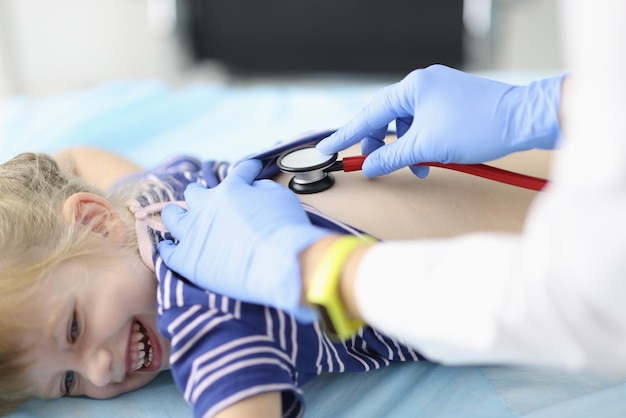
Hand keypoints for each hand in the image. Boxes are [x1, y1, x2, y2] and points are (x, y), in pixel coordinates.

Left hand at [158, 159, 329, 320]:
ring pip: (173, 217)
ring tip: (177, 216)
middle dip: (200, 193)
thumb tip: (255, 189)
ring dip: (175, 214)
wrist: (279, 263)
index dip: (248, 169)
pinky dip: (168, 248)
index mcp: (231, 190)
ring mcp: (193, 233)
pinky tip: (169, 248)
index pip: (239, 173)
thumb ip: (264, 189)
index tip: (252, 169)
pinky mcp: (186, 260)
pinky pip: (168, 252)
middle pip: (195, 193)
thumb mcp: (282, 197)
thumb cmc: (285, 230)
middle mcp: (207, 206)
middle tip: (205, 198)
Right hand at [317, 64, 564, 177]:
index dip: (347, 133)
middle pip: (387, 117)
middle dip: (380, 143)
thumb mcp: (427, 146)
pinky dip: (422, 142)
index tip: (328, 147)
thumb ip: (392, 156)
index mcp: (413, 86)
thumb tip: (370, 166)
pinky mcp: (452, 101)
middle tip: (374, 164)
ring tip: (416, 167)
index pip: (369, 113)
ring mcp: (439, 90)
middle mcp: (423, 83)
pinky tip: (430, 159)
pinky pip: (425, 122)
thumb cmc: (478, 127)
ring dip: (406, 147)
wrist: (523, 120)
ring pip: (407, 123)